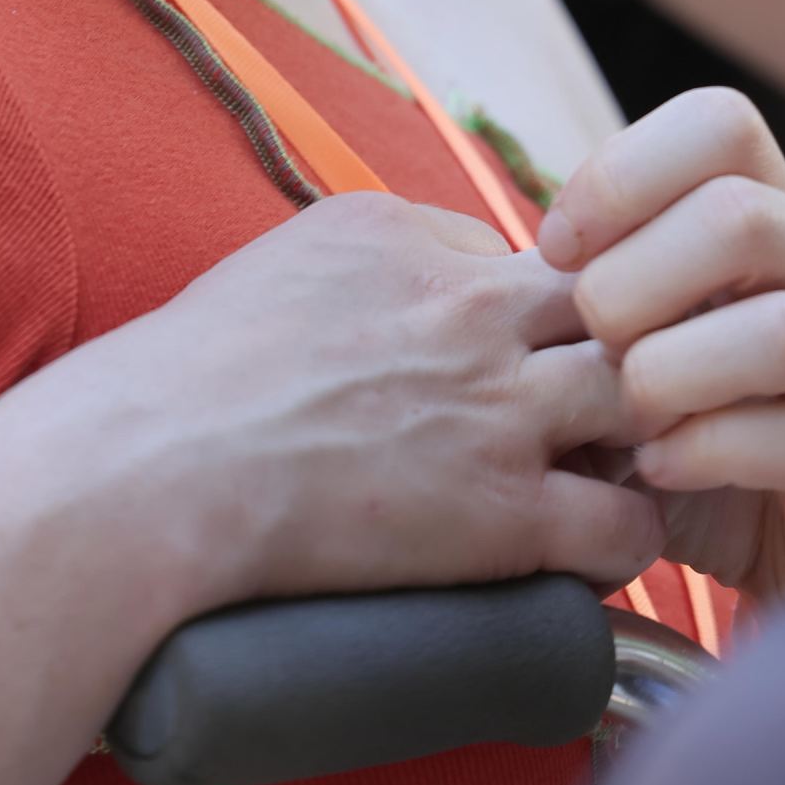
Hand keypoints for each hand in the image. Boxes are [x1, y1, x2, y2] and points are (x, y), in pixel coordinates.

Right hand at [0, 192, 656, 623]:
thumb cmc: (173, 385)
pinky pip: (626, 522)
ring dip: (628, 438)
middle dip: (605, 356)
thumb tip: (387, 292)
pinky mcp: (504, 511)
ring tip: (589, 475)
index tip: (498, 359)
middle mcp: (463, 307)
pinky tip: (577, 547)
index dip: (523, 313)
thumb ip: (349, 266)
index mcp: (398, 236)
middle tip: (573, 412)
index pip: (519, 253)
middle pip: (607, 308)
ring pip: (643, 398)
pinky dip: (620, 539)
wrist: (141, 474)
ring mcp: (494, 408)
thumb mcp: (265, 271)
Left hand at [534, 88, 784, 591]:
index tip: (554, 248)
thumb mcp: (631, 352)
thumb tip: (499, 259)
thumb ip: (593, 292)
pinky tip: (657, 469)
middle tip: (589, 342)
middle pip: (744, 213)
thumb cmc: (695, 443)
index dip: (623, 175)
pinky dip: (709, 449)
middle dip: (633, 280)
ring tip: (623, 414)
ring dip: (671, 371)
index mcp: (782, 226)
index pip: (720, 126)